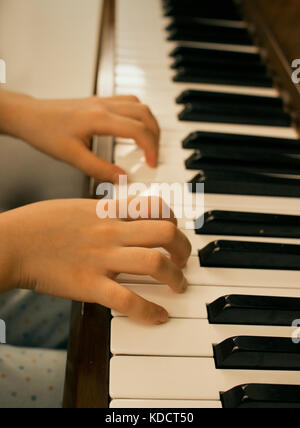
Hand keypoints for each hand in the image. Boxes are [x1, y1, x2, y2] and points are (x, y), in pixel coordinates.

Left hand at [0, 91, 159, 181]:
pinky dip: (139, 116)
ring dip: (149, 124)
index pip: (137, 130)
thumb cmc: (45, 133)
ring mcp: (102, 100)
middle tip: (153, 155)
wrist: (29, 116)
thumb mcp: (71, 157)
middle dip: (155, 136)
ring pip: (139, 105)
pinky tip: (135, 128)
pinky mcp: (99, 101)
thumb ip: (99, 169)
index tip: (151, 163)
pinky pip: (128, 102)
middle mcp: (104, 105)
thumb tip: (122, 178)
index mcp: (98, 118)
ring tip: (148, 143)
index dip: (150, 148)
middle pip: (144, 114)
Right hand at [0, 197, 190, 324]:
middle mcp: (111, 232)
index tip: (173, 232)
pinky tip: (159, 316)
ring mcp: (102, 258)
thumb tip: (124, 216)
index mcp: (108, 211)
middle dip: (184, 249)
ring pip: (155, 264)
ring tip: (178, 286)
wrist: (13, 242)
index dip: (174, 220)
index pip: (157, 206)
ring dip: (176, 278)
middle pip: (166, 234)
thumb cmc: (40, 224)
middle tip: (183, 261)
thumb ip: (106, 212)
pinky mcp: (89, 285)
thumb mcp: (78, 207)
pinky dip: (149, 311)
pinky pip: (128, 300)